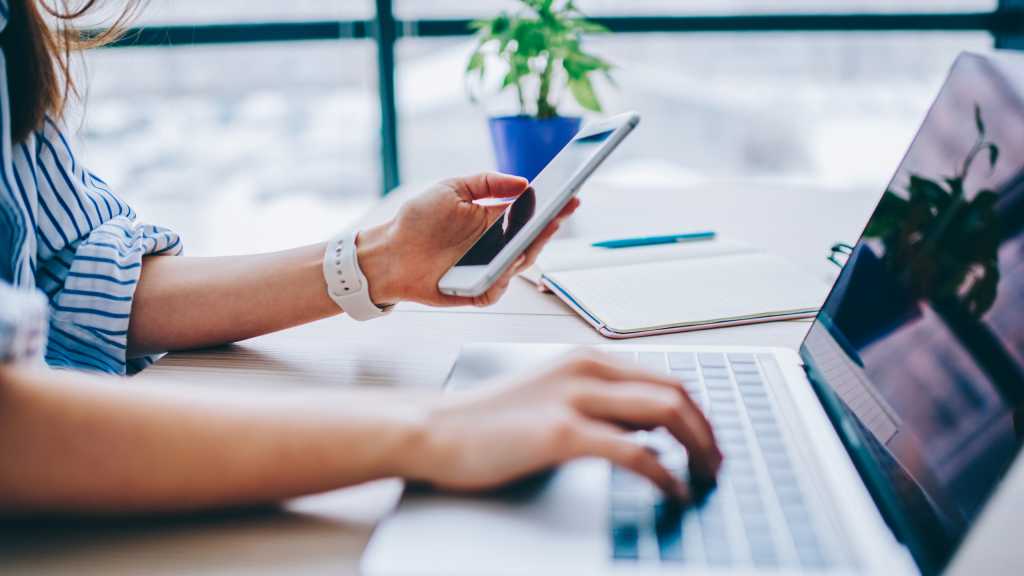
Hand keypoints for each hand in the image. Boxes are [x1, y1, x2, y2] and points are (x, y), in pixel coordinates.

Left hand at [356, 173, 579, 307]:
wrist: (389, 252)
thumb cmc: (418, 220)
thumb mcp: (452, 189)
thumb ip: (487, 182)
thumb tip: (523, 182)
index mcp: (494, 220)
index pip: (530, 214)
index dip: (552, 206)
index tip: (569, 194)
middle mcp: (495, 246)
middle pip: (532, 240)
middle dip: (549, 226)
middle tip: (560, 212)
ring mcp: (488, 269)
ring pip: (519, 264)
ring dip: (530, 249)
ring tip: (539, 232)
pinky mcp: (476, 290)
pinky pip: (497, 288)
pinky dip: (503, 279)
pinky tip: (507, 265)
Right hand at [402, 353, 722, 500]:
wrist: (436, 429)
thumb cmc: (488, 420)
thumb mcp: (551, 395)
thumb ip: (598, 403)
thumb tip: (646, 428)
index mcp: (587, 359)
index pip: (665, 378)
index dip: (698, 412)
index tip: (709, 441)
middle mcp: (588, 369)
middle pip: (676, 392)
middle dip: (708, 430)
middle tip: (718, 463)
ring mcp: (576, 398)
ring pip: (666, 413)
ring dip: (698, 448)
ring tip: (706, 477)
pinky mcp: (562, 432)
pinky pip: (634, 451)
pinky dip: (665, 473)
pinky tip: (672, 490)